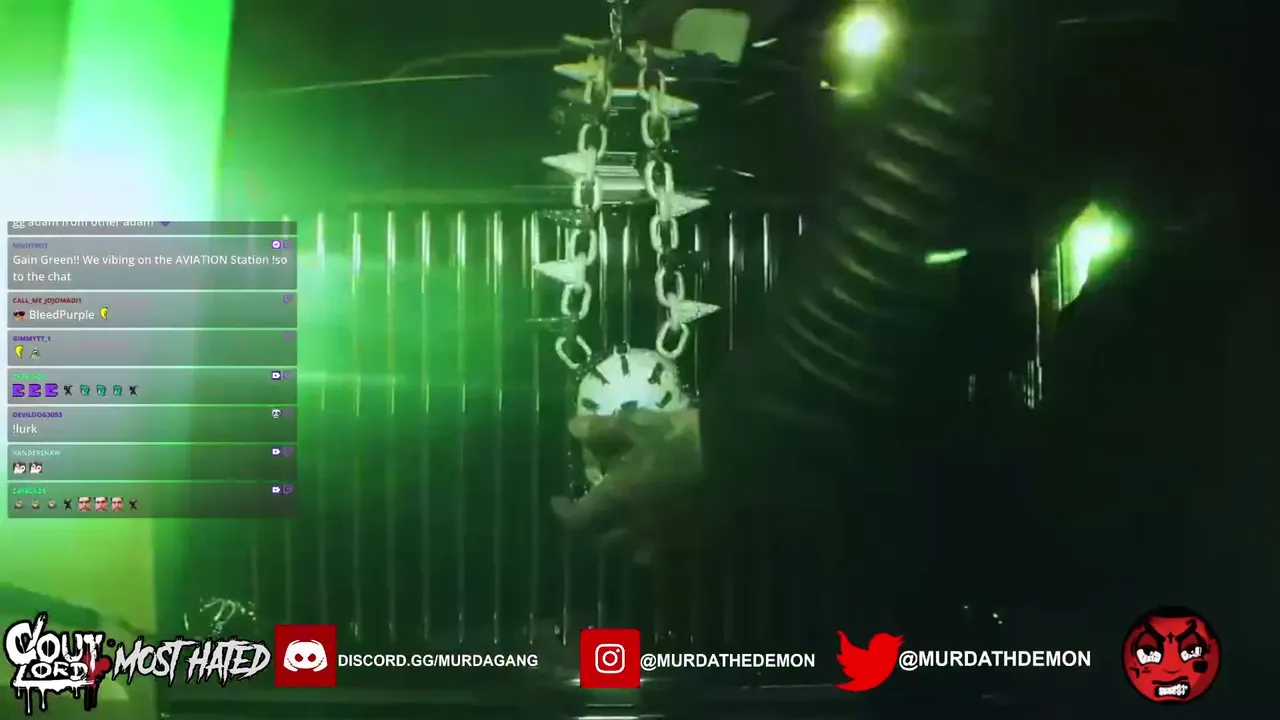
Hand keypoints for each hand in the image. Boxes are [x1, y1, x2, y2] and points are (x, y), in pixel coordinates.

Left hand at [550, 408, 703, 562]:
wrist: (734, 459)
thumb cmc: (679, 440)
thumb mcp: (638, 425)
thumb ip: (603, 431)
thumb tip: (573, 429)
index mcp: (617, 501)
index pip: (578, 520)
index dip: (564, 513)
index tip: (558, 500)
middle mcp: (636, 527)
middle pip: (603, 543)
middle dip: (591, 530)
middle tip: (590, 512)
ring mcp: (666, 538)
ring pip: (634, 553)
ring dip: (623, 542)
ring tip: (624, 523)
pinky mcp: (693, 539)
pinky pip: (665, 550)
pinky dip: (655, 543)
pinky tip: (661, 525)